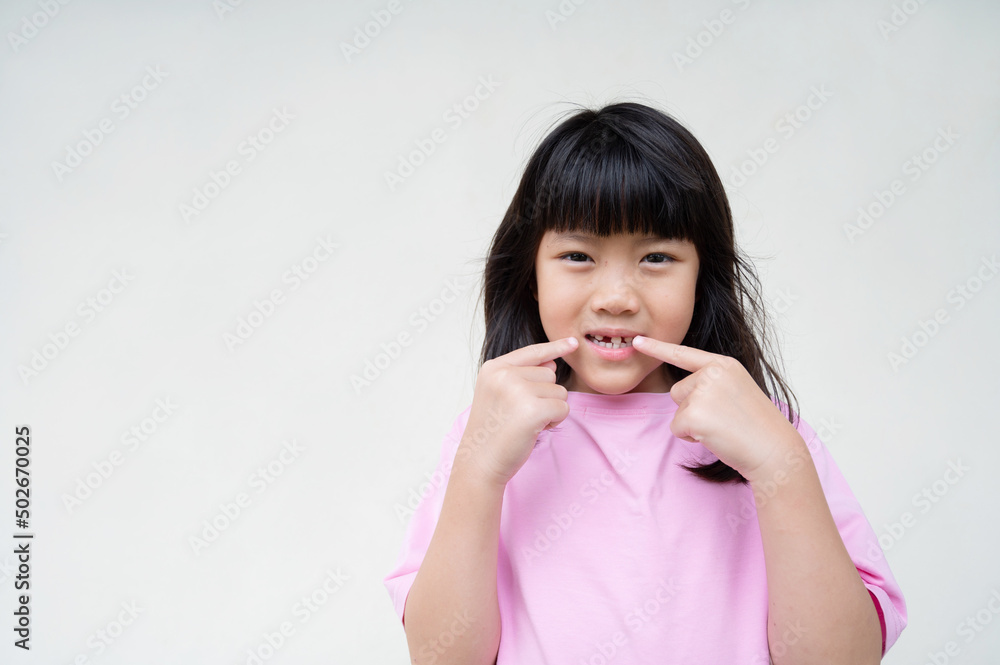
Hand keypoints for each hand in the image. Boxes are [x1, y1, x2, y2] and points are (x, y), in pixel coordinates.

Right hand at [456, 336, 577, 487]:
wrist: (479, 461)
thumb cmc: (491, 431)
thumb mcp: (497, 393)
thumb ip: (521, 375)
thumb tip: (553, 363)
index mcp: (494, 368)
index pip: (531, 352)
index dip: (555, 347)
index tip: (573, 342)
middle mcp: (504, 374)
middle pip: (550, 374)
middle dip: (544, 396)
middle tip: (520, 415)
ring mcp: (517, 390)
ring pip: (559, 392)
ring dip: (550, 410)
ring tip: (525, 423)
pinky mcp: (532, 409)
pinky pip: (563, 408)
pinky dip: (554, 421)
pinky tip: (534, 430)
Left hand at [631, 335, 797, 481]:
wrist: (775, 449)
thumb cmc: (756, 426)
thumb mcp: (736, 390)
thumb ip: (712, 383)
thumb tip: (680, 391)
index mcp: (724, 364)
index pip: (684, 354)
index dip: (658, 347)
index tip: (638, 340)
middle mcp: (713, 373)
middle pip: (678, 391)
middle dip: (692, 408)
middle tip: (723, 419)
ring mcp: (704, 392)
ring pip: (677, 409)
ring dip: (692, 423)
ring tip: (722, 427)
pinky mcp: (695, 415)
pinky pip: (676, 428)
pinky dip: (690, 437)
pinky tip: (715, 437)